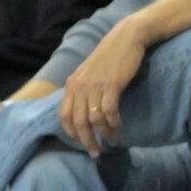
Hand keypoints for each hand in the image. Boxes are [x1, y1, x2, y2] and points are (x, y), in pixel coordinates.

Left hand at [58, 22, 148, 154]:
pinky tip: (118, 127)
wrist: (126, 38)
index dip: (71, 132)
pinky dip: (113, 123)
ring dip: (103, 134)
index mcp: (71, 84)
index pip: (64, 115)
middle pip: (78, 122)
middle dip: (86, 141)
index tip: (80, 142)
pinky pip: (109, 111)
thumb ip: (83, 90)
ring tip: (111, 142)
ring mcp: (95, 85)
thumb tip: (83, 113)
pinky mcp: (111, 85)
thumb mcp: (88, 73)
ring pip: (94, 119)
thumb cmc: (109, 57)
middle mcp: (79, 86)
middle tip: (95, 153)